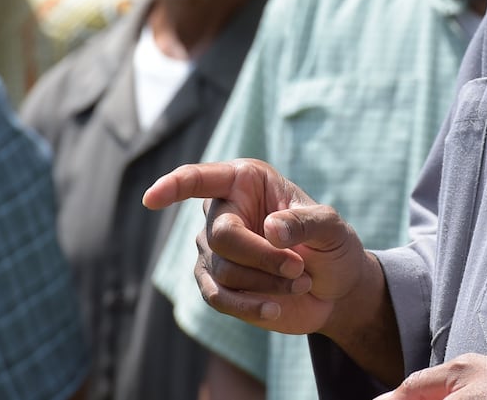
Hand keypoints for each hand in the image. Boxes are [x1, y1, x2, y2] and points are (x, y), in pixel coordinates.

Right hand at [142, 159, 375, 336]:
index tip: (151, 199)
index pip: (200, 179)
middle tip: (299, 268)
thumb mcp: (332, 228)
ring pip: (223, 270)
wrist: (335, 289)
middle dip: (262, 257)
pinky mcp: (217, 284)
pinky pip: (218, 297)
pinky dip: (248, 305)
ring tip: (300, 282)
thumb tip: (270, 228)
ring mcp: (214, 250)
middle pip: (221, 236)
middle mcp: (222, 211)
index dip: (174, 186)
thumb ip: (305, 222)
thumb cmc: (332, 245)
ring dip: (266, 282)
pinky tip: (274, 308)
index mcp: (244, 181)